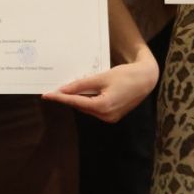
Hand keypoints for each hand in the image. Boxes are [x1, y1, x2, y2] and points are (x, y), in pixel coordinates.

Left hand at [44, 50, 158, 122]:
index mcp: (102, 106)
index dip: (60, 98)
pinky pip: (96, 108)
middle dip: (69, 97)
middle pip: (81, 106)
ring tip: (70, 88)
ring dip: (79, 99)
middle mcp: (106, 116)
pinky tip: (86, 92)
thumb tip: (63, 90)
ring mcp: (110, 118)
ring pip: (88, 108)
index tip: (46, 95)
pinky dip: (89, 100)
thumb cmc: (126, 75)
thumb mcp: (101, 77)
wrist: (147, 79)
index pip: (75, 102)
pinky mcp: (114, 116)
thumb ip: (81, 84)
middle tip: (56, 88)